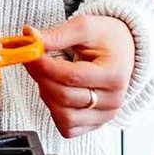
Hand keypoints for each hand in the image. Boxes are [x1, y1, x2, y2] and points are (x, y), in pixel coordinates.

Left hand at [21, 15, 134, 137]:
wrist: (122, 50)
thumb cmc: (106, 38)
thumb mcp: (84, 27)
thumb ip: (58, 35)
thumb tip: (31, 38)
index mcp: (114, 74)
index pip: (72, 77)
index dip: (45, 67)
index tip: (31, 54)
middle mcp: (113, 100)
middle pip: (65, 97)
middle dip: (42, 78)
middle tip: (32, 61)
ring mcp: (105, 115)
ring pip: (64, 116)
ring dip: (47, 95)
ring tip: (47, 76)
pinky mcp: (94, 124)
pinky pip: (67, 128)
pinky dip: (55, 112)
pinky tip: (55, 92)